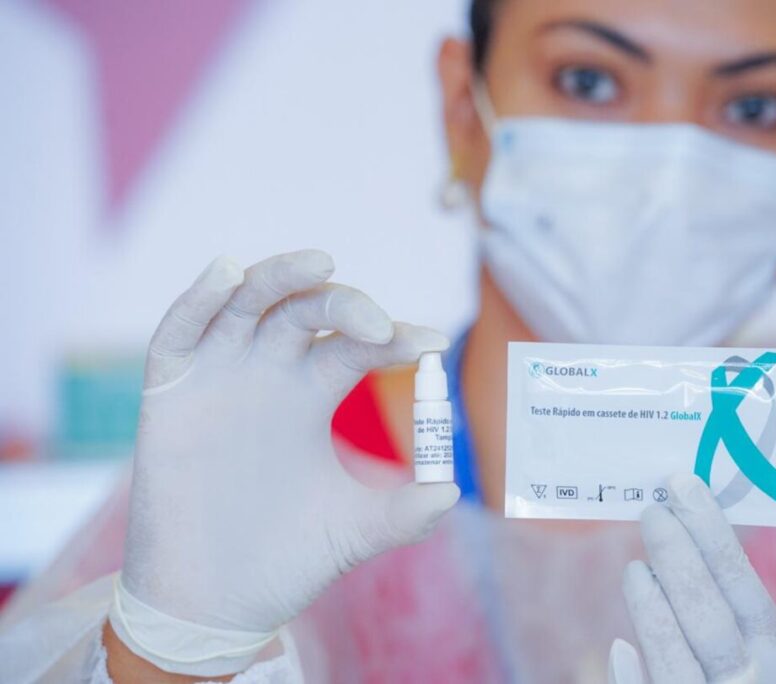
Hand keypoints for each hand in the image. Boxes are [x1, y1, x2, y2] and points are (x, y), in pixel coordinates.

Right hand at [111, 251, 458, 675]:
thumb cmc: (285, 559)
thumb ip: (405, 512)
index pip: (356, 343)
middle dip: (345, 305)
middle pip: (307, 309)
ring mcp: (219, 375)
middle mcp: (269, 372)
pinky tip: (226, 273)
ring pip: (247, 302)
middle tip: (378, 324)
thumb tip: (451, 489)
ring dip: (280, 276)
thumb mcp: (355, 530)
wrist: (214, 604)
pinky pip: (179, 333)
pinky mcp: (170, 392)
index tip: (434, 342)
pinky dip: (198, 300)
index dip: (394, 336)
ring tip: (320, 262)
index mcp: (314, 390)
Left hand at [609, 474, 775, 683]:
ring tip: (634, 568)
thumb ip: (741, 621)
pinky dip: (636, 681)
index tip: (683, 486)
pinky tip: (619, 648)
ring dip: (652, 611)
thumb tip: (686, 551)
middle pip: (710, 615)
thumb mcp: (770, 662)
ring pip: (680, 661)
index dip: (712, 533)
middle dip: (678, 557)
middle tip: (650, 510)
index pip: (744, 585)